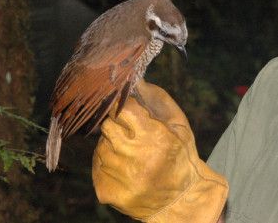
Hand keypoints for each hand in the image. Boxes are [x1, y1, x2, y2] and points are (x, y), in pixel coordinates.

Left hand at [92, 81, 227, 222]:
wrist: (180, 199)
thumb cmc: (180, 155)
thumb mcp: (178, 124)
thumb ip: (156, 99)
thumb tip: (134, 79)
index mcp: (154, 137)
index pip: (123, 109)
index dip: (124, 106)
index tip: (128, 108)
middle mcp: (135, 158)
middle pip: (108, 126)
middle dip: (119, 126)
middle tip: (132, 134)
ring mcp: (119, 178)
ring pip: (101, 146)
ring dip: (113, 145)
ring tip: (131, 154)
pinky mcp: (107, 192)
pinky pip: (96, 165)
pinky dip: (107, 163)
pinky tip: (124, 168)